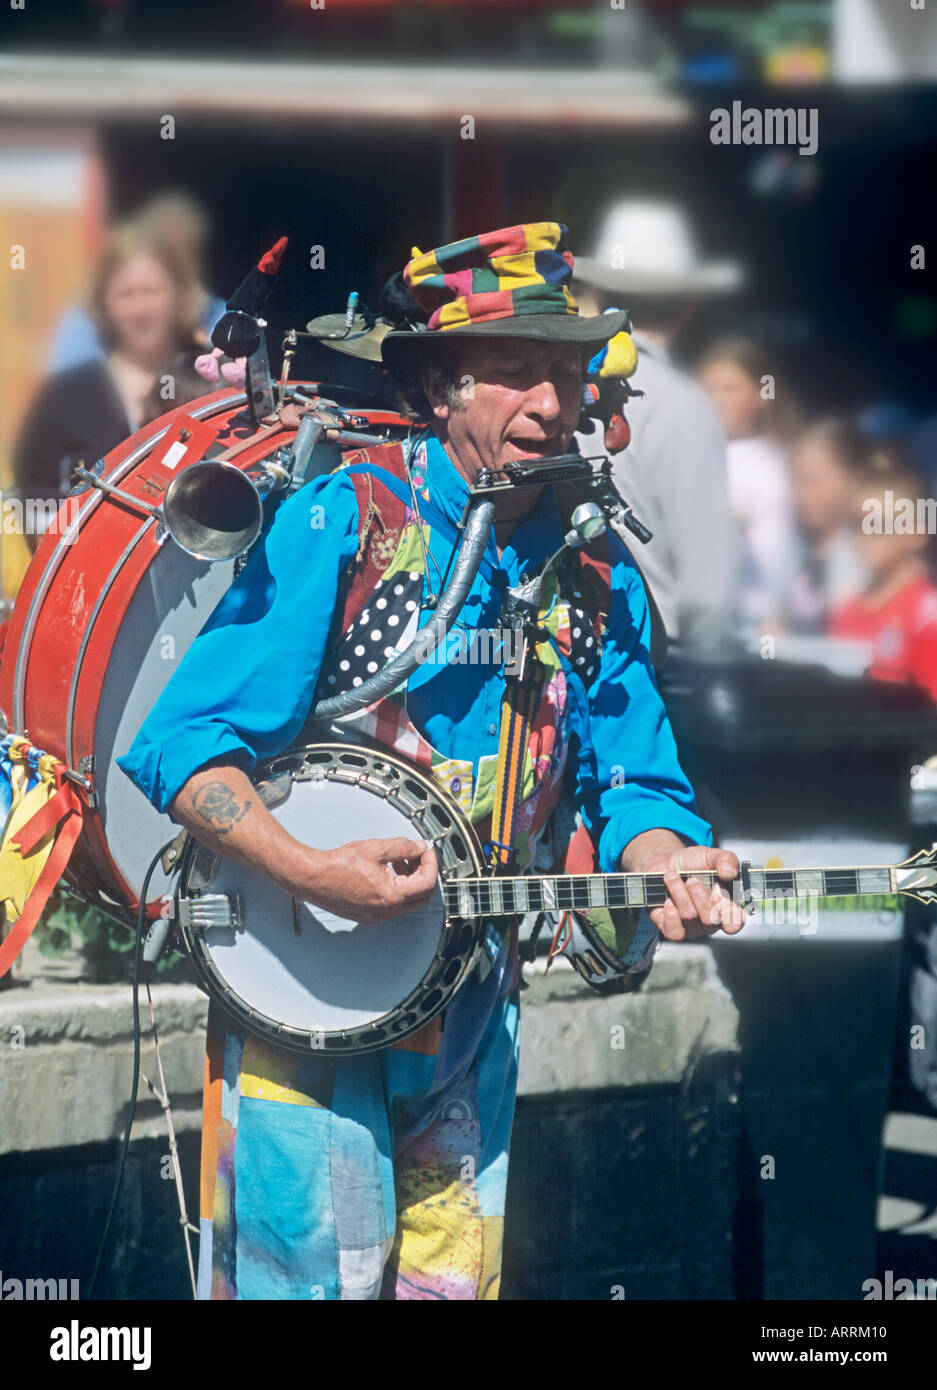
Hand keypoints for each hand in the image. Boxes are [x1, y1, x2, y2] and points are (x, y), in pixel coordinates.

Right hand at [284, 837, 438, 925]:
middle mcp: (386, 911)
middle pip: (421, 896)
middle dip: (423, 873)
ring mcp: (377, 916)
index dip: (430, 863)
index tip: (426, 850)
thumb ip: (403, 847)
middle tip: (417, 855)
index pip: (426, 883)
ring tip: (398, 860)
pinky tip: (385, 871)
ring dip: (409, 880)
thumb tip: (419, 847)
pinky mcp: (368, 915)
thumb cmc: (337, 866)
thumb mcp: (375, 849)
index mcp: (392, 896)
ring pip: (406, 901)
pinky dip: (396, 887)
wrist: (312, 878)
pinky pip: (391, 904)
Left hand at [622, 832, 744, 940]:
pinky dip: (670, 916)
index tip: (719, 892)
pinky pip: (674, 933)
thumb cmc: (692, 863)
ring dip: (680, 894)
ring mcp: (692, 926)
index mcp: (726, 905)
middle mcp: (710, 920)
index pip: (735, 922)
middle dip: (699, 897)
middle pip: (710, 921)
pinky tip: (668, 900)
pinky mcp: (672, 928)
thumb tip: (730, 872)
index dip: (730, 913)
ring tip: (673, 878)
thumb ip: (726, 860)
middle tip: (691, 880)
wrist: (665, 863)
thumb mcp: (711, 855)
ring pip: (689, 919)